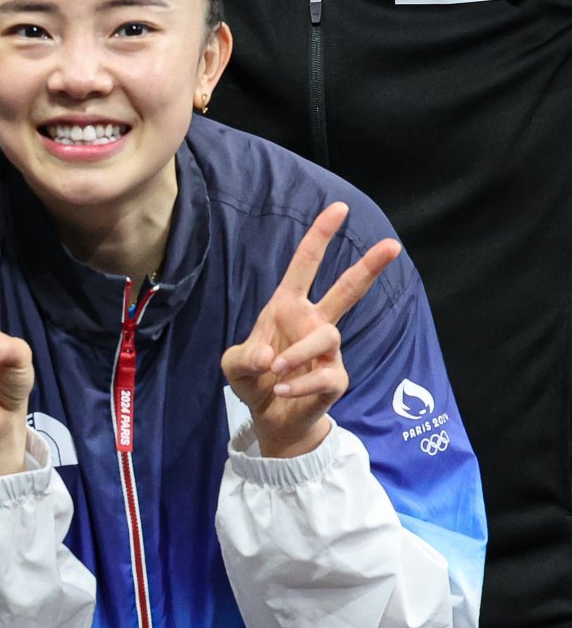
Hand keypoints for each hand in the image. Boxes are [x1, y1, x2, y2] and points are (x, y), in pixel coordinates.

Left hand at [221, 203, 400, 458]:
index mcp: (288, 307)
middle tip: (393, 245)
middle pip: (346, 290)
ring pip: (326, 337)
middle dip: (368, 267)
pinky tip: (281, 389)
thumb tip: (271, 357)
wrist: (269, 418)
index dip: (320, 236)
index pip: (305, 265)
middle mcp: (313, 323)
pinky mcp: (335, 379)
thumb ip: (244, 357)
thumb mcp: (234, 365)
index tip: (339, 209)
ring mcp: (328, 351)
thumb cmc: (254, 379)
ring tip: (275, 370)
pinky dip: (299, 384)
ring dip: (299, 353)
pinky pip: (323, 376)